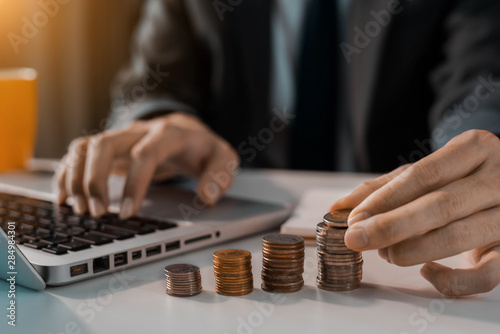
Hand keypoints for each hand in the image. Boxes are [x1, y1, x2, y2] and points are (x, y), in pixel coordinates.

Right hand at [55, 112, 238, 218]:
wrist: (187, 130)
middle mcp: (139, 131)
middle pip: (105, 144)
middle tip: (98, 214)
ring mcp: (121, 137)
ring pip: (85, 146)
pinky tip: (65, 197)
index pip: (146, 154)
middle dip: (95, 180)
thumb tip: (207, 196)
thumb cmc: (203, 148)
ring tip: (81, 210)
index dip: (134, 183)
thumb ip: (221, 175)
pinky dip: (66, 173)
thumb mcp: (224, 159)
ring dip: (76, 178)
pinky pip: (78, 153)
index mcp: (169, 133)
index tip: (127, 213)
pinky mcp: (109, 146)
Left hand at [330, 130, 499, 295]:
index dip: (385, 199)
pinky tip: (427, 271)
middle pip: (439, 205)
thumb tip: (340, 208)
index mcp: (474, 148)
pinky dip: (452, 280)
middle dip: (390, 226)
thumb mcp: (429, 170)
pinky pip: (487, 274)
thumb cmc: (461, 176)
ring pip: (459, 237)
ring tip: (386, 254)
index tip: (354, 219)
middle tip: (357, 240)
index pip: (423, 175)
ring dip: (412, 250)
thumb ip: (386, 186)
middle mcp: (498, 178)